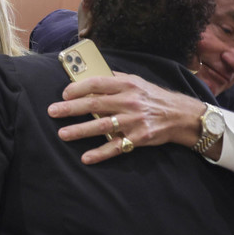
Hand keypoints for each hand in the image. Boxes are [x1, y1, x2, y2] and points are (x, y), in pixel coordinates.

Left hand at [47, 72, 205, 163]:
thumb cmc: (153, 97)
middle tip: (52, 112)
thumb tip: (88, 76)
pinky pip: (116, 147)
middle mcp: (130, 102)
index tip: (64, 94)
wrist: (181, 115)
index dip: (79, 88)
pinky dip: (100, 154)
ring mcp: (134, 121)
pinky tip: (86, 158)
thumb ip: (114, 80)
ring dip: (80, 131)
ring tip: (62, 134)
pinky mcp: (138, 138)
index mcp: (128, 85)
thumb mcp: (137, 82)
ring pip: (102, 126)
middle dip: (71, 109)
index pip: (98, 83)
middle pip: (95, 105)